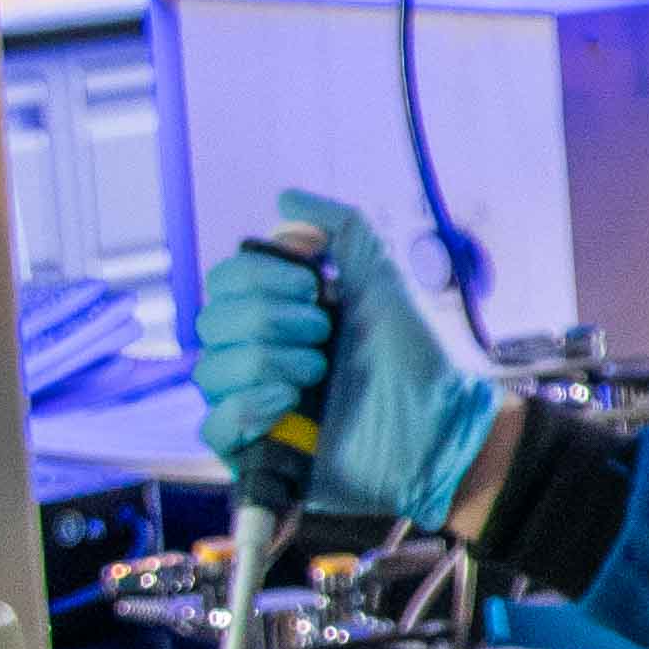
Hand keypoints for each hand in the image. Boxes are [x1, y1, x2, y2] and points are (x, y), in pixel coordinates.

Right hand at [195, 187, 487, 527]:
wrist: (439, 423)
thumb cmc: (412, 355)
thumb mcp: (380, 278)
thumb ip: (341, 228)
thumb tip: (285, 199)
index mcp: (277, 313)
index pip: (225, 281)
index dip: (259, 278)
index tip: (314, 286)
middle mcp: (256, 355)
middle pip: (211, 321)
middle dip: (270, 319)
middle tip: (324, 332)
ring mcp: (252, 404)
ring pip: (210, 371)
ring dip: (268, 361)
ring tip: (319, 372)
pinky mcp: (255, 450)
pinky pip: (213, 425)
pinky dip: (246, 406)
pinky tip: (287, 402)